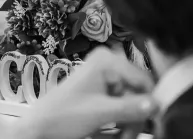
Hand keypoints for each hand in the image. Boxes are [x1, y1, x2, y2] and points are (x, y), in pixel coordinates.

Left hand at [15, 47, 156, 138]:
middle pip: (137, 92)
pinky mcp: (101, 93)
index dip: (150, 101)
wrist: (34, 132)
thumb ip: (130, 108)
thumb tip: (158, 104)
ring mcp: (104, 79)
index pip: (142, 79)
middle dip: (136, 116)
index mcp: (107, 61)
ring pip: (130, 102)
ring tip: (124, 137)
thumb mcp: (99, 113)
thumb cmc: (59, 118)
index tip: (156, 121)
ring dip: (129, 122)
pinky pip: (120, 106)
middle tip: (131, 136)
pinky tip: (117, 134)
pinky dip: (120, 122)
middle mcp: (108, 65)